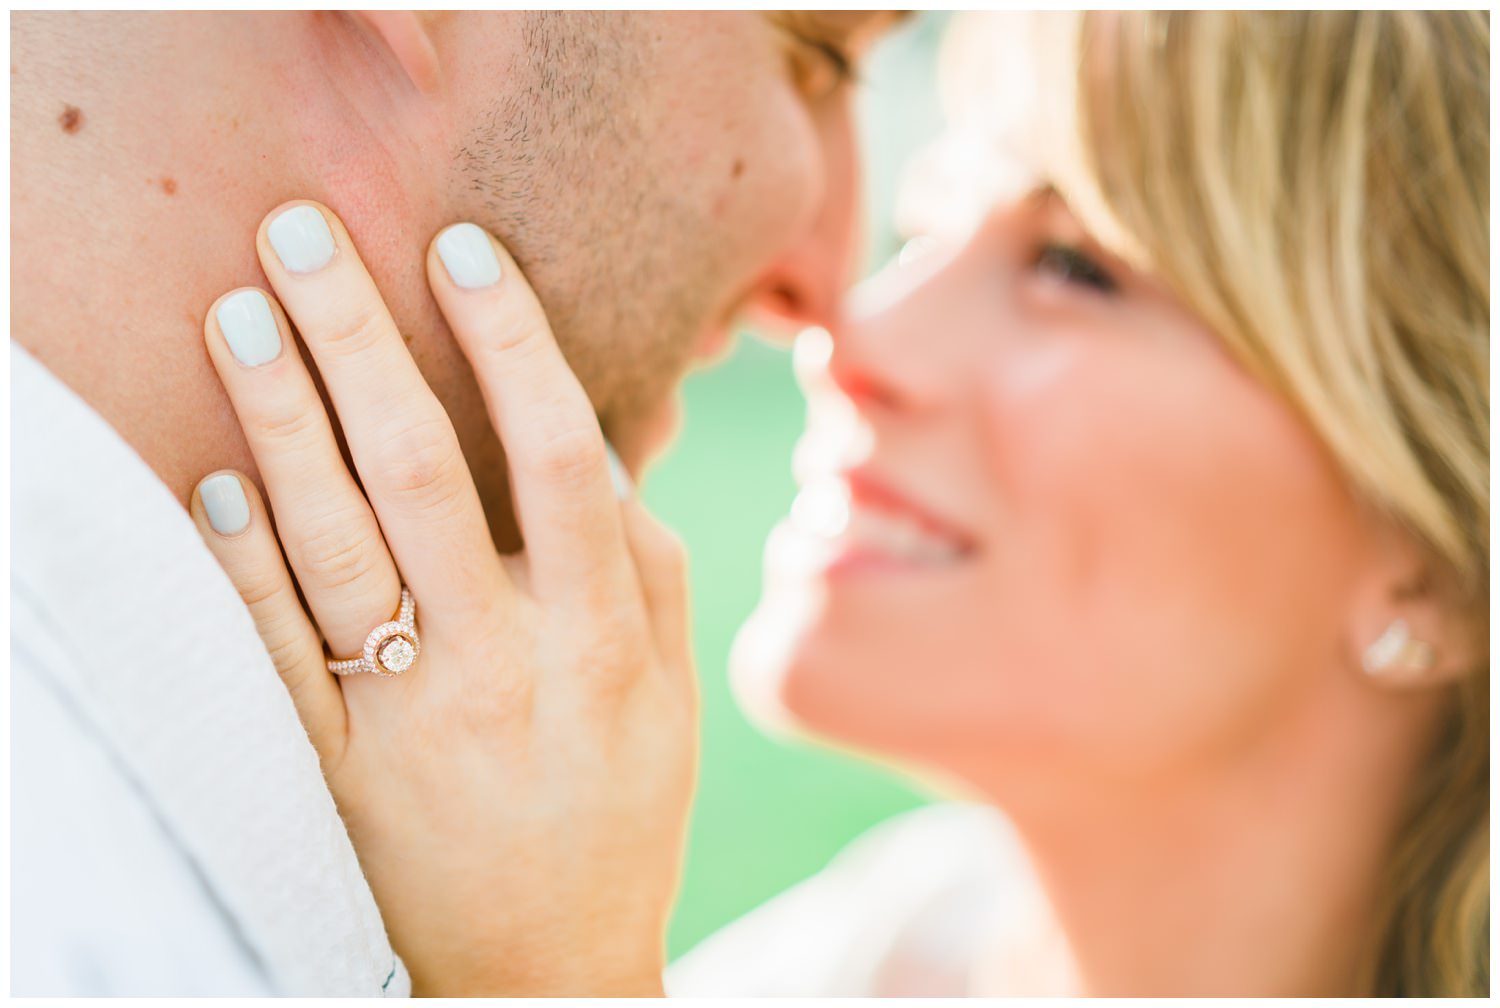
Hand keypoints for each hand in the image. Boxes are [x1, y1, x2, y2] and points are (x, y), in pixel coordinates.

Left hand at [189, 203, 696, 995]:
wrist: (540, 981)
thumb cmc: (618, 822)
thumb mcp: (671, 703)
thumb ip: (651, 574)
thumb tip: (605, 450)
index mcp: (599, 641)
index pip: (553, 458)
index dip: (509, 343)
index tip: (461, 249)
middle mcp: (499, 667)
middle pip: (417, 474)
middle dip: (357, 340)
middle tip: (300, 233)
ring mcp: (406, 720)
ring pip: (329, 547)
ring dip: (277, 423)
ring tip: (236, 317)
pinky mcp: (332, 771)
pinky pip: (274, 654)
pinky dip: (238, 564)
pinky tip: (212, 481)